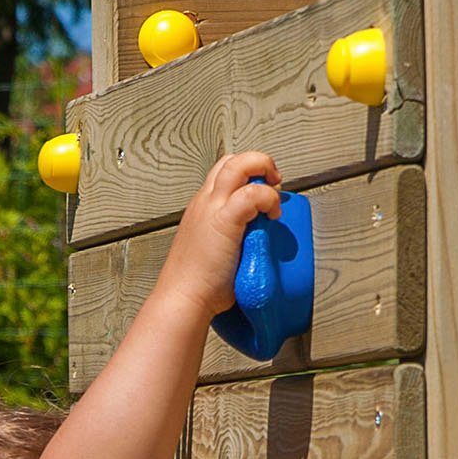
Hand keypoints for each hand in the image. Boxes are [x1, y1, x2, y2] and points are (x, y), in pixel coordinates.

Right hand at [162, 150, 281, 316]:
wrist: (183, 298)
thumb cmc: (197, 284)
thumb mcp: (212, 250)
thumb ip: (231, 238)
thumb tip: (254, 242)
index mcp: (202, 206)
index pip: (225, 170)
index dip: (248, 173)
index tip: (264, 193)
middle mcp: (205, 201)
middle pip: (231, 160)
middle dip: (259, 164)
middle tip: (274, 186)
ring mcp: (212, 208)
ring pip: (239, 165)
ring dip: (264, 171)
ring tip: (274, 195)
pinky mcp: (223, 221)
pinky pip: (251, 193)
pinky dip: (268, 198)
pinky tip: (272, 215)